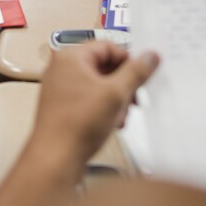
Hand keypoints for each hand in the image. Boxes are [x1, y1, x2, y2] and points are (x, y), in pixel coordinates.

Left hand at [32, 41, 158, 165]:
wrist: (55, 158)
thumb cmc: (76, 125)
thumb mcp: (116, 94)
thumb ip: (136, 72)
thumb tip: (150, 56)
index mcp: (70, 57)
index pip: (108, 46)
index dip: (128, 61)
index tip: (142, 73)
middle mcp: (62, 69)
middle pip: (103, 66)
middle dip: (122, 85)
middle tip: (134, 98)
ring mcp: (60, 88)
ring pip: (98, 84)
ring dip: (115, 99)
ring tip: (120, 115)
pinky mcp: (62, 105)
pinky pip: (89, 98)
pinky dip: (103, 108)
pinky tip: (111, 123)